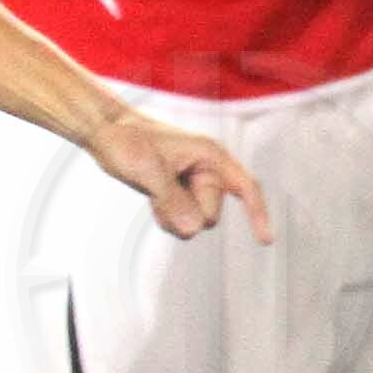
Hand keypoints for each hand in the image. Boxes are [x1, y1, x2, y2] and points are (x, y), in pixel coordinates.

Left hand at [83, 108, 270, 243]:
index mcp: (210, 156)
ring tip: (153, 192)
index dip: (258, 214)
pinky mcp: (179, 193)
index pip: (245, 187)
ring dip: (173, 218)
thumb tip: (192, 228)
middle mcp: (206, 170)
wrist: (107, 132)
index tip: (265, 240)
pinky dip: (166, 218)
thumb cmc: (127, 139)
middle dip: (186, 214)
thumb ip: (172, 199)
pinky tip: (152, 198)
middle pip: (210, 216)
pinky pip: (181, 221)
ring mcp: (192, 183)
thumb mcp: (147, 169)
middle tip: (159, 191)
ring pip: (195, 222)